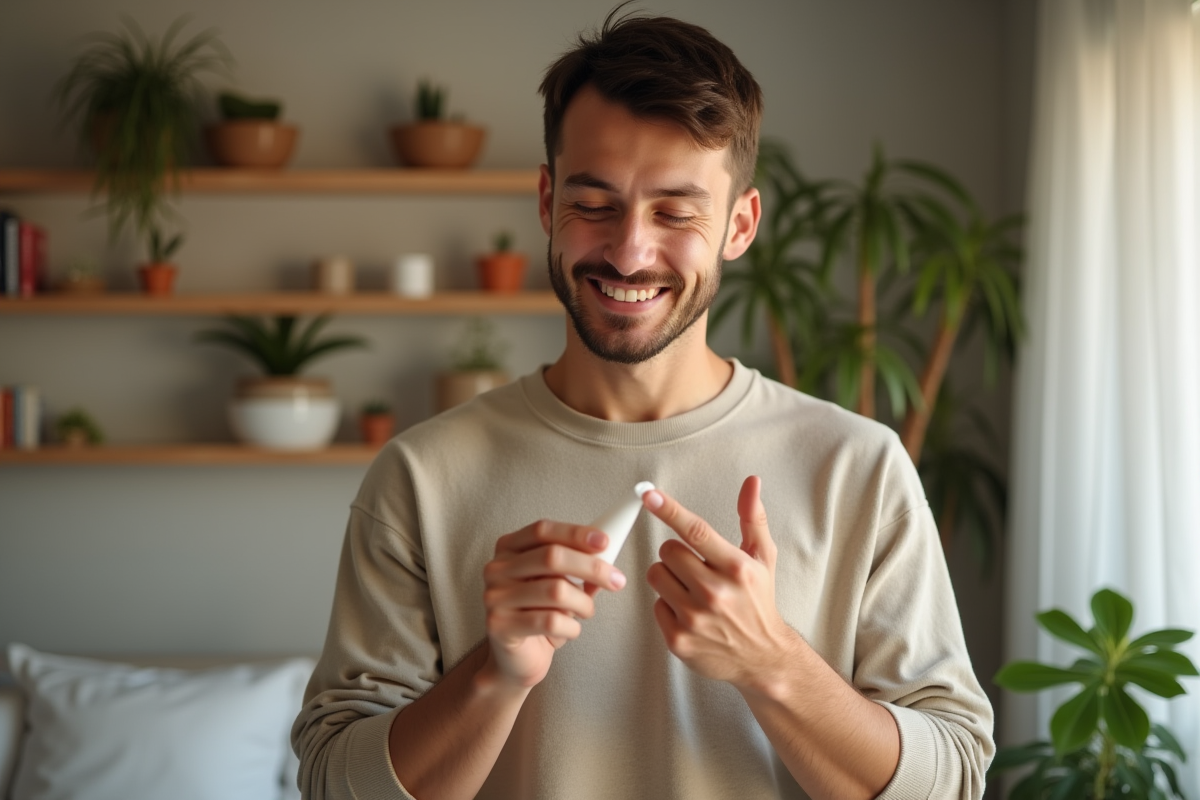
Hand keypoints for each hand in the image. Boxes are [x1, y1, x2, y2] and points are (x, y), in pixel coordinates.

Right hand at [483, 520, 626, 688]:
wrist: (516, 660)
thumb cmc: (539, 614)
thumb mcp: (558, 584)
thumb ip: (577, 567)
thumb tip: (607, 553)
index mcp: (509, 548)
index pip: (542, 530)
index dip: (575, 533)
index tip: (605, 541)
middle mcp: (496, 568)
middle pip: (552, 557)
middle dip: (592, 567)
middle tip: (617, 580)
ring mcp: (494, 597)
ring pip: (555, 590)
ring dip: (583, 603)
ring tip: (587, 611)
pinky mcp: (499, 625)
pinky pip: (550, 621)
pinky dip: (571, 627)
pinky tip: (571, 630)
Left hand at [643, 476, 793, 689]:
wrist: (763, 657)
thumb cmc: (759, 601)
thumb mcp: (763, 559)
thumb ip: (753, 519)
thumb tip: (751, 482)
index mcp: (736, 569)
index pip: (696, 531)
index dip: (669, 510)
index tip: (648, 494)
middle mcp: (715, 593)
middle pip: (668, 551)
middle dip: (677, 554)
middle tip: (694, 566)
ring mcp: (695, 618)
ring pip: (656, 575)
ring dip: (669, 577)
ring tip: (690, 588)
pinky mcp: (679, 639)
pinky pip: (655, 604)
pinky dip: (668, 604)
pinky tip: (688, 611)